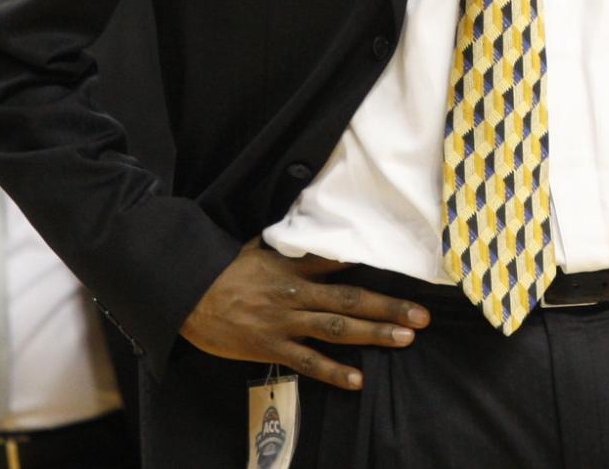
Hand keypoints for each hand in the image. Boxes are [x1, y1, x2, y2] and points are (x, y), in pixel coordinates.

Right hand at [179, 240, 428, 390]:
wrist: (187, 295)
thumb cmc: (224, 270)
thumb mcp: (260, 247)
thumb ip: (291, 244)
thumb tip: (315, 228)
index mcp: (294, 266)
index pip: (341, 263)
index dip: (374, 266)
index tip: (407, 271)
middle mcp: (296, 293)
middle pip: (351, 299)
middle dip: (389, 308)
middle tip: (421, 316)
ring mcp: (285, 321)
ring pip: (337, 328)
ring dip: (373, 334)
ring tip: (404, 339)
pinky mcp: (271, 347)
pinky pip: (307, 362)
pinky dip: (333, 372)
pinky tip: (357, 380)